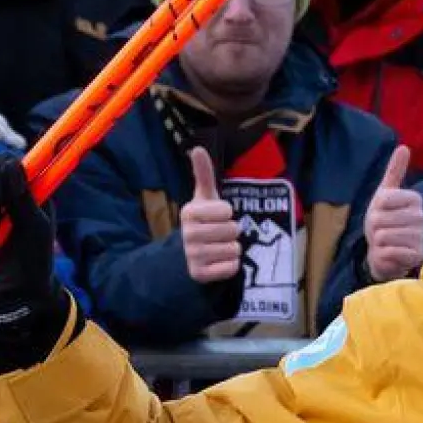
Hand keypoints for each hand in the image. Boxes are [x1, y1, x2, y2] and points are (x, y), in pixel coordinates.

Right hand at [179, 149, 240, 283]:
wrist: (191, 254)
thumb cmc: (205, 221)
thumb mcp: (205, 198)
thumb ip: (204, 174)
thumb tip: (197, 148)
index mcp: (189, 212)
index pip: (227, 210)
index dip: (227, 213)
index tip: (217, 216)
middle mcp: (187, 234)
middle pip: (233, 230)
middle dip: (231, 232)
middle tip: (219, 234)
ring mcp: (193, 255)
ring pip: (234, 249)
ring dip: (232, 249)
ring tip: (219, 247)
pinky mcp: (200, 274)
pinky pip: (232, 267)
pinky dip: (231, 265)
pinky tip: (218, 262)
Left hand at [363, 146, 422, 282]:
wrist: (387, 252)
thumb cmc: (385, 221)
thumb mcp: (385, 194)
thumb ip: (394, 171)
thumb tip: (404, 147)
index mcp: (414, 199)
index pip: (383, 199)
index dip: (375, 208)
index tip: (382, 213)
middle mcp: (421, 217)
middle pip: (380, 219)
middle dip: (374, 227)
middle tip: (383, 231)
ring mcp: (420, 237)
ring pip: (383, 236)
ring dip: (378, 242)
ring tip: (387, 243)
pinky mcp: (416, 255)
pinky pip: (388, 251)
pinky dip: (383, 255)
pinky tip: (390, 254)